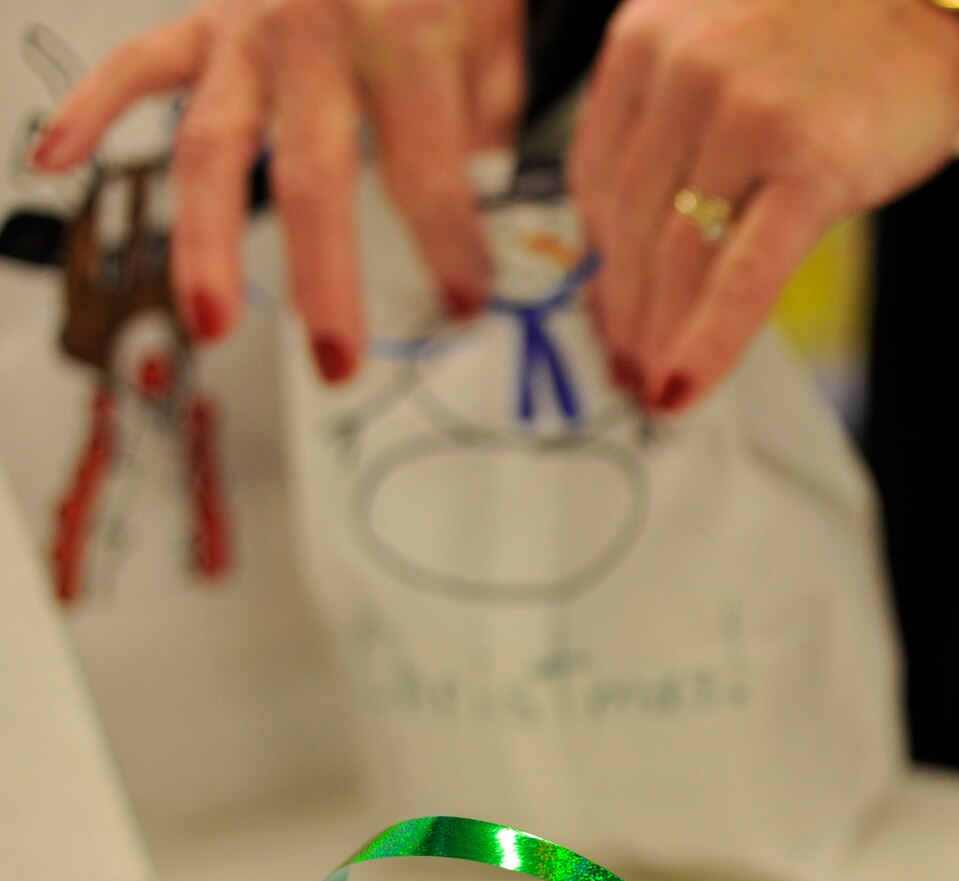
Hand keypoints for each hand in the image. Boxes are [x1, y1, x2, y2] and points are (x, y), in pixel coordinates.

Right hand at [33, 0, 524, 382]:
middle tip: (335, 358)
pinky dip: (88, 111)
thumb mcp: (491, 40)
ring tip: (211, 319)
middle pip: (314, 177)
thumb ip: (483, 128)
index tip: (464, 303)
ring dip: (207, 241)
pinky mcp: (202, 22)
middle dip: (324, 279)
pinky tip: (56, 162)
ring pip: (214, 145)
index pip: (427, 175)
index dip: (449, 249)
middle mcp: (319, 39)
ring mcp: (250, 33)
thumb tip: (477, 216)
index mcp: (406, 42)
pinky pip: (134, 67)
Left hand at [569, 0, 958, 412]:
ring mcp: (746, 113)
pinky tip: (687, 386)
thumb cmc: (843, 31)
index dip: (595, 258)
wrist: (942, 5)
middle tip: (625, 365)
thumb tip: (641, 238)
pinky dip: (710, 341)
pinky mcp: (812, 159)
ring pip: (678, 255)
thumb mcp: (723, 45)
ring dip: (659, 337)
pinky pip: (745, 273)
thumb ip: (675, 117)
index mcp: (647, 35)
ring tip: (656, 387)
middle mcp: (684, 66)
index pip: (594, 172)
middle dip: (624, 311)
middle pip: (629, 223)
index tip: (605, 307)